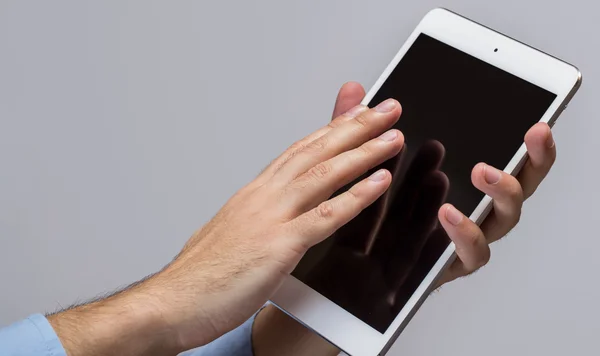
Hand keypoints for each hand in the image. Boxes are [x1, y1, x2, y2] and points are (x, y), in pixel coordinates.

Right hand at [144, 96, 405, 350]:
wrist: (169, 304)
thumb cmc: (199, 276)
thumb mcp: (231, 233)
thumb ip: (256, 217)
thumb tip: (270, 213)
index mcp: (254, 195)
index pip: (299, 151)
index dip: (331, 129)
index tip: (355, 114)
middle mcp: (263, 197)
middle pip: (316, 151)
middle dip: (355, 126)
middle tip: (386, 108)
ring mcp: (270, 218)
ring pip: (324, 174)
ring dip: (363, 152)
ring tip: (392, 135)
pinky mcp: (277, 246)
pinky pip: (324, 217)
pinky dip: (355, 197)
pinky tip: (378, 181)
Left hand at [252, 81, 556, 355]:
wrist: (335, 271)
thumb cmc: (355, 219)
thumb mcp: (355, 168)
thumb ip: (357, 132)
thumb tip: (354, 89)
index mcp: (455, 185)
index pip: (500, 159)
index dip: (523, 143)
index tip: (534, 119)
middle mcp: (468, 213)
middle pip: (516, 188)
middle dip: (530, 161)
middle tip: (531, 136)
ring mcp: (460, 242)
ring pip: (503, 221)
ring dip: (499, 193)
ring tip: (484, 171)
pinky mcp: (446, 268)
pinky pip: (469, 255)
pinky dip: (463, 232)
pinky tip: (449, 212)